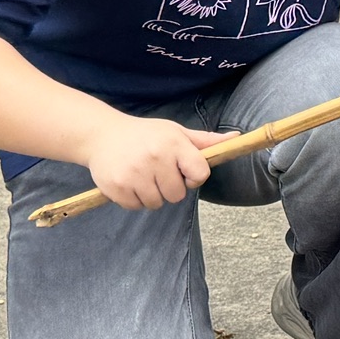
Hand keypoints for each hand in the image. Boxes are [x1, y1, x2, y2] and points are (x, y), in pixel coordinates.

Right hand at [78, 115, 228, 211]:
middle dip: (171, 187)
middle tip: (158, 171)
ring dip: (152, 194)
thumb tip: (237, 137)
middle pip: (177, 195)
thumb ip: (205, 141)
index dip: (193, 176)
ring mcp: (134, 174)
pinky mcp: (117, 187)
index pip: (200, 174)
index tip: (183, 170)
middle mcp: (155, 158)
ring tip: (143, 175)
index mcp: (173, 144)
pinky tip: (130, 181)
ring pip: (157, 203)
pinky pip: (136, 206)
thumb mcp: (175, 132)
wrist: (102, 135)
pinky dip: (135, 199)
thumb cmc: (146, 134)